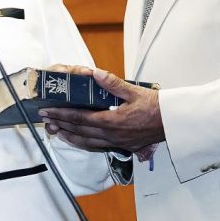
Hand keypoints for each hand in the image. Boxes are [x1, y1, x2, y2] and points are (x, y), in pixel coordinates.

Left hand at [39, 67, 164, 153]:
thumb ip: (113, 83)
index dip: (61, 114)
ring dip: (69, 137)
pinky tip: (79, 140)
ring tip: (57, 132)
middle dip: (60, 125)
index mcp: (111, 121)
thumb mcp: (134, 91)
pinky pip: (98, 147)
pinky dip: (84, 143)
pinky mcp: (123, 146)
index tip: (47, 111)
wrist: (174, 123)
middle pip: (79, 131)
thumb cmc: (156, 106)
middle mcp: (111, 135)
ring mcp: (117, 142)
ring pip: (87, 142)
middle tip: (46, 120)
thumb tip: (95, 73)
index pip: (79, 118)